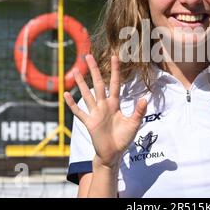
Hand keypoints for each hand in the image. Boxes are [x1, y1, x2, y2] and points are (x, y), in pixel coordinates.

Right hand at [64, 54, 147, 168]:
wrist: (113, 153)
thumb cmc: (124, 138)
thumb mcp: (134, 124)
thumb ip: (138, 112)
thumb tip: (144, 99)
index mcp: (115, 104)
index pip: (114, 84)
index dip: (115, 71)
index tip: (114, 57)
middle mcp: (104, 105)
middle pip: (98, 84)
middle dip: (94, 70)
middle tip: (88, 56)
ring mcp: (95, 113)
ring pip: (87, 95)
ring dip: (81, 83)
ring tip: (75, 71)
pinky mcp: (89, 123)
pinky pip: (79, 112)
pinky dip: (72, 104)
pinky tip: (65, 94)